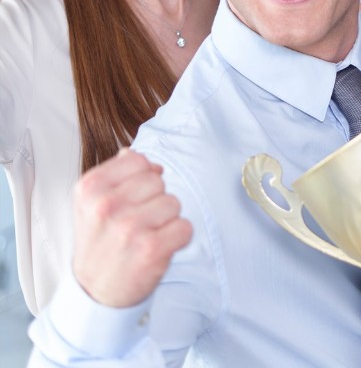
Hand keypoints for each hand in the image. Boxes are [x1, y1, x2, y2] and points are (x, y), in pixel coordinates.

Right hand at [72, 149, 191, 308]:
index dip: (142, 180)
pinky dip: (177, 239)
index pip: (139, 161)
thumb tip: (132, 153)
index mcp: (90, 189)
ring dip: (166, 221)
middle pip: (159, 181)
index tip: (130, 200)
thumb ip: (114, 175)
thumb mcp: (92, 205)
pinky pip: (185, 227)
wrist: (95, 293)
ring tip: (144, 237)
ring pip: (174, 203)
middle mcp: (106, 206)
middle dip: (154, 200)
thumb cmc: (99, 244)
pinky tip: (157, 249)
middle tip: (135, 224)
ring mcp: (129, 227)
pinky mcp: (151, 248)